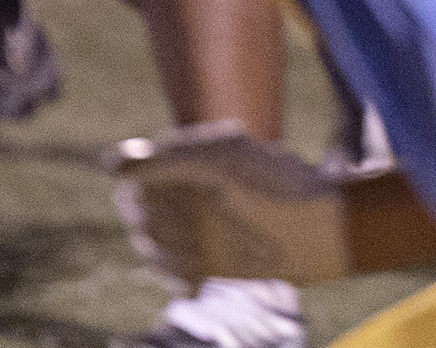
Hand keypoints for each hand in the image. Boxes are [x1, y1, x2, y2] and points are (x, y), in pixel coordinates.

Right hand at [106, 123, 350, 284]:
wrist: (326, 230)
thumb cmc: (277, 185)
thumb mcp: (220, 160)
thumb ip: (164, 158)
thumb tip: (109, 163)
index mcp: (191, 161)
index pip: (137, 180)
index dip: (144, 194)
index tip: (166, 200)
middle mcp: (191, 195)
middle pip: (142, 218)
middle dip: (161, 226)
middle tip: (197, 229)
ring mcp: (200, 231)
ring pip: (154, 250)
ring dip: (172, 254)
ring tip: (208, 250)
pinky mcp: (212, 264)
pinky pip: (175, 276)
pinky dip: (181, 276)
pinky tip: (203, 273)